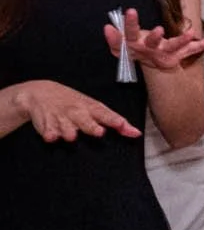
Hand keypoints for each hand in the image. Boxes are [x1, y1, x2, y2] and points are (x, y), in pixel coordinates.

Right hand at [4, 79, 139, 141]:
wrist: (40, 92)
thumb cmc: (73, 103)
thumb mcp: (93, 108)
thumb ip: (115, 121)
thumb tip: (136, 133)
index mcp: (90, 107)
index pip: (105, 114)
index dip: (114, 120)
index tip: (123, 125)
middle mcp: (77, 112)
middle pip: (85, 121)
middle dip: (91, 126)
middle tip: (98, 132)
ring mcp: (61, 118)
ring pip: (66, 127)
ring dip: (68, 132)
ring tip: (71, 136)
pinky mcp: (46, 124)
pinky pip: (48, 131)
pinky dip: (49, 134)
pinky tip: (51, 137)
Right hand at [104, 11, 203, 71]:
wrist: (151, 64)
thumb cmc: (135, 49)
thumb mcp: (120, 47)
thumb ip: (114, 39)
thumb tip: (107, 28)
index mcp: (137, 44)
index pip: (130, 32)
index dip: (130, 24)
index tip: (129, 11)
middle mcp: (153, 49)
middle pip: (153, 42)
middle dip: (154, 36)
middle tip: (158, 29)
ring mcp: (166, 52)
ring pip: (174, 47)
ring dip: (182, 40)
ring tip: (190, 33)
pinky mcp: (178, 54)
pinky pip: (192, 50)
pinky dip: (202, 44)